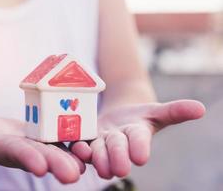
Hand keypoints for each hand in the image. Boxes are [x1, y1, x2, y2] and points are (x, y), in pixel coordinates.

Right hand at [0, 117, 84, 182]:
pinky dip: (81, 140)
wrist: (3, 135)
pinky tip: (93, 143)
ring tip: (87, 160)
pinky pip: (70, 137)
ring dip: (75, 156)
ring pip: (62, 150)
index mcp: (10, 149)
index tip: (37, 166)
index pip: (19, 154)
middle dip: (57, 164)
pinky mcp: (55, 137)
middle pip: (45, 155)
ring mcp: (45, 145)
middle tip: (72, 175)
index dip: (27, 158)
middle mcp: (31, 151)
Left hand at [71, 100, 204, 178]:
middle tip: (118, 168)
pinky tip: (76, 146)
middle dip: (117, 157)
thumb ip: (175, 111)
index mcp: (137, 136)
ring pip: (97, 152)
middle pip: (117, 149)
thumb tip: (201, 109)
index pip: (140, 142)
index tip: (141, 157)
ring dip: (94, 155)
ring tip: (90, 153)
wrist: (118, 117)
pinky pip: (80, 145)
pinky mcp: (85, 140)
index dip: (140, 148)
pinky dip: (78, 147)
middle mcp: (118, 143)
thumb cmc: (140, 116)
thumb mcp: (156, 111)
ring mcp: (101, 143)